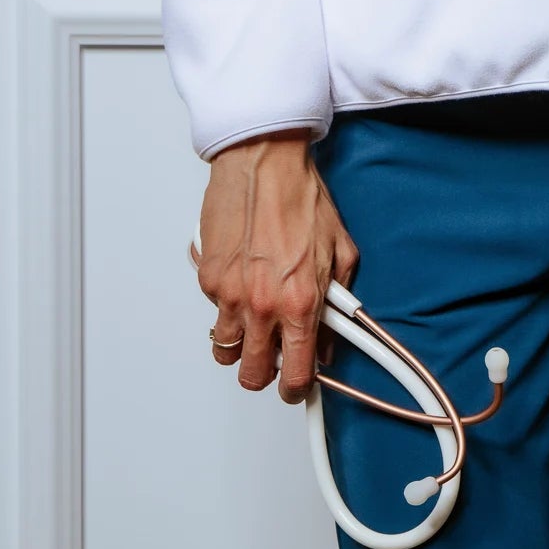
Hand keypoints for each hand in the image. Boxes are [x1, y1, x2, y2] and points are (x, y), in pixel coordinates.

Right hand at [189, 129, 359, 403]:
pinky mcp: (208, 278)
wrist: (263, 160)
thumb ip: (340, 301)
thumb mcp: (341, 249)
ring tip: (256, 317)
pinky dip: (226, 304)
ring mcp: (230, 294)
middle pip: (253, 375)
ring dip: (241, 341)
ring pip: (226, 350)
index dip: (297, 388)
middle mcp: (263, 305)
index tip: (297, 385)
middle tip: (274, 355)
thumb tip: (334, 337)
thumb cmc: (300, 196)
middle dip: (265, 372)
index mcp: (301, 302)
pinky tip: (241, 278)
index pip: (296, 374)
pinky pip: (214, 311)